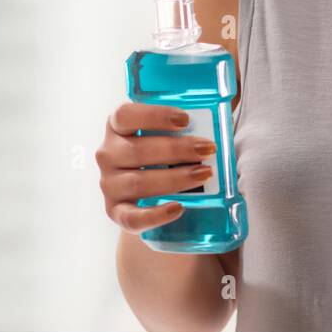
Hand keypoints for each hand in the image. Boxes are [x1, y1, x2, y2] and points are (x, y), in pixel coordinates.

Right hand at [97, 101, 216, 232]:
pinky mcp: (115, 210)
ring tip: (204, 174)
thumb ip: (187, 121)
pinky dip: (155, 214)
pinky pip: (131, 217)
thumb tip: (223, 114)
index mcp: (117, 126)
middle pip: (137, 150)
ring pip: (138, 182)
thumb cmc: (166, 152)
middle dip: (177, 150)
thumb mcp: (169, 132)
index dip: (154, 116)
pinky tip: (179, 207)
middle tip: (208, 149)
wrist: (150, 192)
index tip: (186, 119)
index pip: (125, 115)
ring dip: (174, 178)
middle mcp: (108, 153)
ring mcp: (109, 183)